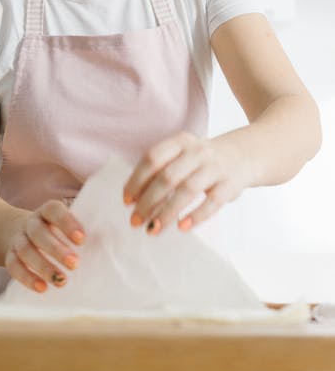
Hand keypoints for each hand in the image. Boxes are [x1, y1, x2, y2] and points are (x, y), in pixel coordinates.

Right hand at [5, 200, 85, 293]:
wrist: (13, 229)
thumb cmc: (51, 230)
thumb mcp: (62, 225)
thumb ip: (80, 233)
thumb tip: (109, 241)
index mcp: (46, 211)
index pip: (54, 210)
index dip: (67, 223)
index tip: (82, 240)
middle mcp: (30, 223)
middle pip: (39, 232)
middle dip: (56, 249)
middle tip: (75, 264)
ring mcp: (17, 239)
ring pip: (26, 250)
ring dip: (43, 266)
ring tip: (61, 281)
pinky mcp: (9, 255)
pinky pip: (13, 266)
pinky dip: (27, 277)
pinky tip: (42, 288)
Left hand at [122, 131, 247, 234]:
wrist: (243, 155)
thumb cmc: (201, 161)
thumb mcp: (182, 155)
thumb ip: (160, 171)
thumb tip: (134, 200)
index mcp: (180, 142)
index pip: (152, 158)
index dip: (137, 180)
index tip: (127, 201)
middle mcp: (197, 152)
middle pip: (167, 177)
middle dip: (148, 201)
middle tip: (135, 221)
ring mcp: (215, 167)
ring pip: (187, 190)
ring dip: (167, 212)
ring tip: (153, 229)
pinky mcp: (231, 184)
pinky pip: (212, 202)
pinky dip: (196, 215)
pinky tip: (181, 227)